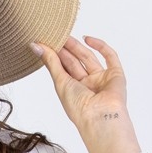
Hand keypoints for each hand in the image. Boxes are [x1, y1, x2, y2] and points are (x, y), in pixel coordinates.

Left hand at [30, 33, 141, 152]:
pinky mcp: (116, 75)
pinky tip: (87, 39)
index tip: (46, 43)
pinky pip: (110, 57)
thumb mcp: (60, 81)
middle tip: (56, 35)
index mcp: (74, 91)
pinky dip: (100, 46)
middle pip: (76, 62)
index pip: (64, 69)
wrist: (99, 117)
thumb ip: (50, 62)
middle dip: (66, 49)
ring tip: (66, 35)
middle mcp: (88, 85)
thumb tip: (35, 45)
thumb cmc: (79, 108)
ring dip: (78, 47)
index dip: (56, 56)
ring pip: (90, 58)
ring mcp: (102, 80)